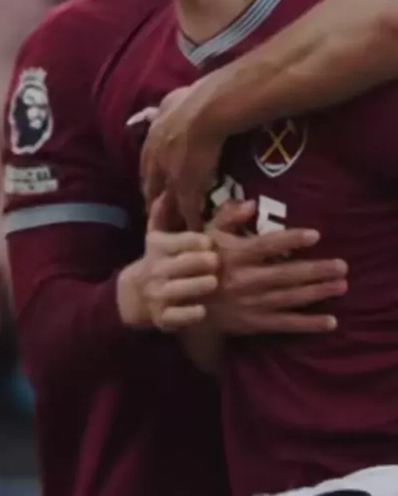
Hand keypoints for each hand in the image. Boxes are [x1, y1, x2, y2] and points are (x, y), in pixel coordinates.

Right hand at [118, 195, 218, 330]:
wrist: (133, 294)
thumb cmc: (162, 258)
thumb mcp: (170, 235)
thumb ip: (188, 214)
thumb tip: (192, 193)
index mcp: (159, 246)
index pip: (179, 240)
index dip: (195, 241)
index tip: (210, 242)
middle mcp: (156, 269)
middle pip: (180, 263)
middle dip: (199, 262)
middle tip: (216, 262)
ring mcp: (158, 294)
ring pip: (178, 289)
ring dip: (196, 285)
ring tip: (212, 282)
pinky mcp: (161, 317)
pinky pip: (176, 316)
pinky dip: (189, 314)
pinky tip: (202, 311)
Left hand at [140, 81, 225, 230]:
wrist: (205, 111)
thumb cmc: (192, 101)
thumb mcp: (171, 100)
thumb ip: (168, 107)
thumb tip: (170, 102)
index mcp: (151, 141)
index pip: (147, 166)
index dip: (151, 178)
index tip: (154, 187)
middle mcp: (155, 161)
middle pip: (151, 187)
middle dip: (154, 200)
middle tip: (158, 213)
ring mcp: (170, 177)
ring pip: (167, 202)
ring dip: (170, 215)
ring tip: (175, 228)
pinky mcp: (187, 188)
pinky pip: (187, 211)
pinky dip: (191, 222)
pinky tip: (195, 230)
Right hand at [208, 202, 347, 334]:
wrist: (184, 302)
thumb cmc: (199, 262)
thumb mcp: (206, 235)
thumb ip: (227, 217)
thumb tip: (251, 203)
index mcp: (235, 255)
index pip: (268, 246)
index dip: (292, 240)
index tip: (316, 235)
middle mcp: (246, 280)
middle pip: (286, 274)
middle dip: (316, 270)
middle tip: (343, 266)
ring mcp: (252, 304)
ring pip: (290, 298)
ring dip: (318, 293)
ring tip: (341, 285)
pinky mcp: (255, 323)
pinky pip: (285, 324)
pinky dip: (308, 324)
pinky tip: (331, 321)